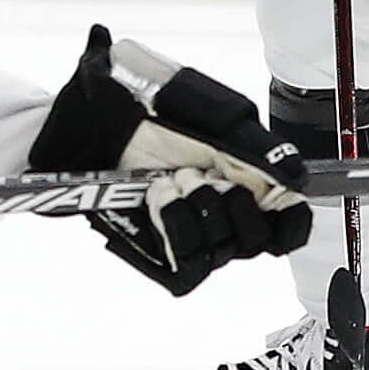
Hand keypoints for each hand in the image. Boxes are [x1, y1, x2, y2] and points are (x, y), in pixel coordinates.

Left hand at [30, 26, 310, 293]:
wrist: (72, 122)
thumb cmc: (129, 102)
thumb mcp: (191, 103)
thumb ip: (246, 137)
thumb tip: (296, 172)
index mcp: (244, 171)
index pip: (291, 218)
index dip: (292, 218)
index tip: (275, 198)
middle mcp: (224, 208)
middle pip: (261, 240)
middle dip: (235, 206)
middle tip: (198, 172)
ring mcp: (193, 232)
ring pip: (225, 250)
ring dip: (199, 213)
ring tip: (167, 179)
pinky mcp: (162, 252)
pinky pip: (189, 267)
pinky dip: (177, 232)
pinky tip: (157, 201)